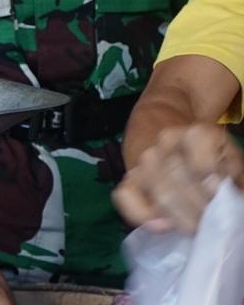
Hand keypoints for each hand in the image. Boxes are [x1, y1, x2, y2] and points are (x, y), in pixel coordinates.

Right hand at [114, 122, 243, 233]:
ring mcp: (144, 160)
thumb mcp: (231, 160)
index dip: (216, 191)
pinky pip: (127, 199)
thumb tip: (225, 203)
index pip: (203, 169)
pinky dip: (143, 216)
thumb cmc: (212, 156)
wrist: (174, 137)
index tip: (222, 199)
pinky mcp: (129, 178)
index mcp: (197, 133)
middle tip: (212, 221)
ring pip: (161, 198)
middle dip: (201, 212)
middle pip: (182, 187)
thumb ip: (233, 179)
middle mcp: (165, 142)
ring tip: (197, 225)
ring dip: (182, 220)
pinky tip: (163, 226)